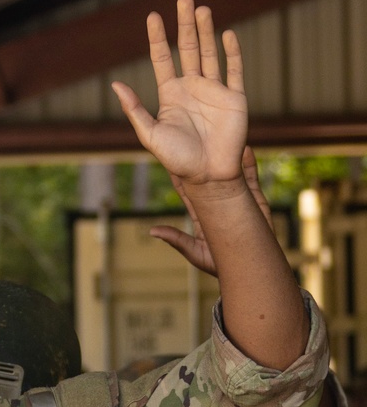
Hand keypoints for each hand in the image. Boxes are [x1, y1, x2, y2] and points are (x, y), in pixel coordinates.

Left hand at [112, 0, 247, 187]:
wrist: (208, 176)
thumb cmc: (177, 160)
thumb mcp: (150, 134)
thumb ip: (134, 109)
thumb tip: (115, 84)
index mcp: (171, 95)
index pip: (162, 59)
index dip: (157, 38)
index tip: (152, 16)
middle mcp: (192, 88)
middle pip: (187, 48)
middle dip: (185, 24)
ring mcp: (213, 91)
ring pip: (209, 53)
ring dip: (206, 30)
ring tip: (201, 8)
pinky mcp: (234, 97)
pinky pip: (233, 70)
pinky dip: (231, 52)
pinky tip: (226, 34)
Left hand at [151, 146, 272, 274]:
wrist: (251, 268)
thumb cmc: (221, 265)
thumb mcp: (195, 252)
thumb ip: (177, 240)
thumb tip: (152, 230)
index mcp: (202, 213)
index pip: (187, 190)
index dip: (180, 175)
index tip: (170, 159)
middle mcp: (218, 202)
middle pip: (207, 176)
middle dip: (201, 160)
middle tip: (192, 140)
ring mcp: (236, 198)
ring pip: (230, 172)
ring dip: (226, 157)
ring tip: (219, 139)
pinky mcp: (254, 198)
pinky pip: (251, 176)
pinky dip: (249, 163)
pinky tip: (245, 148)